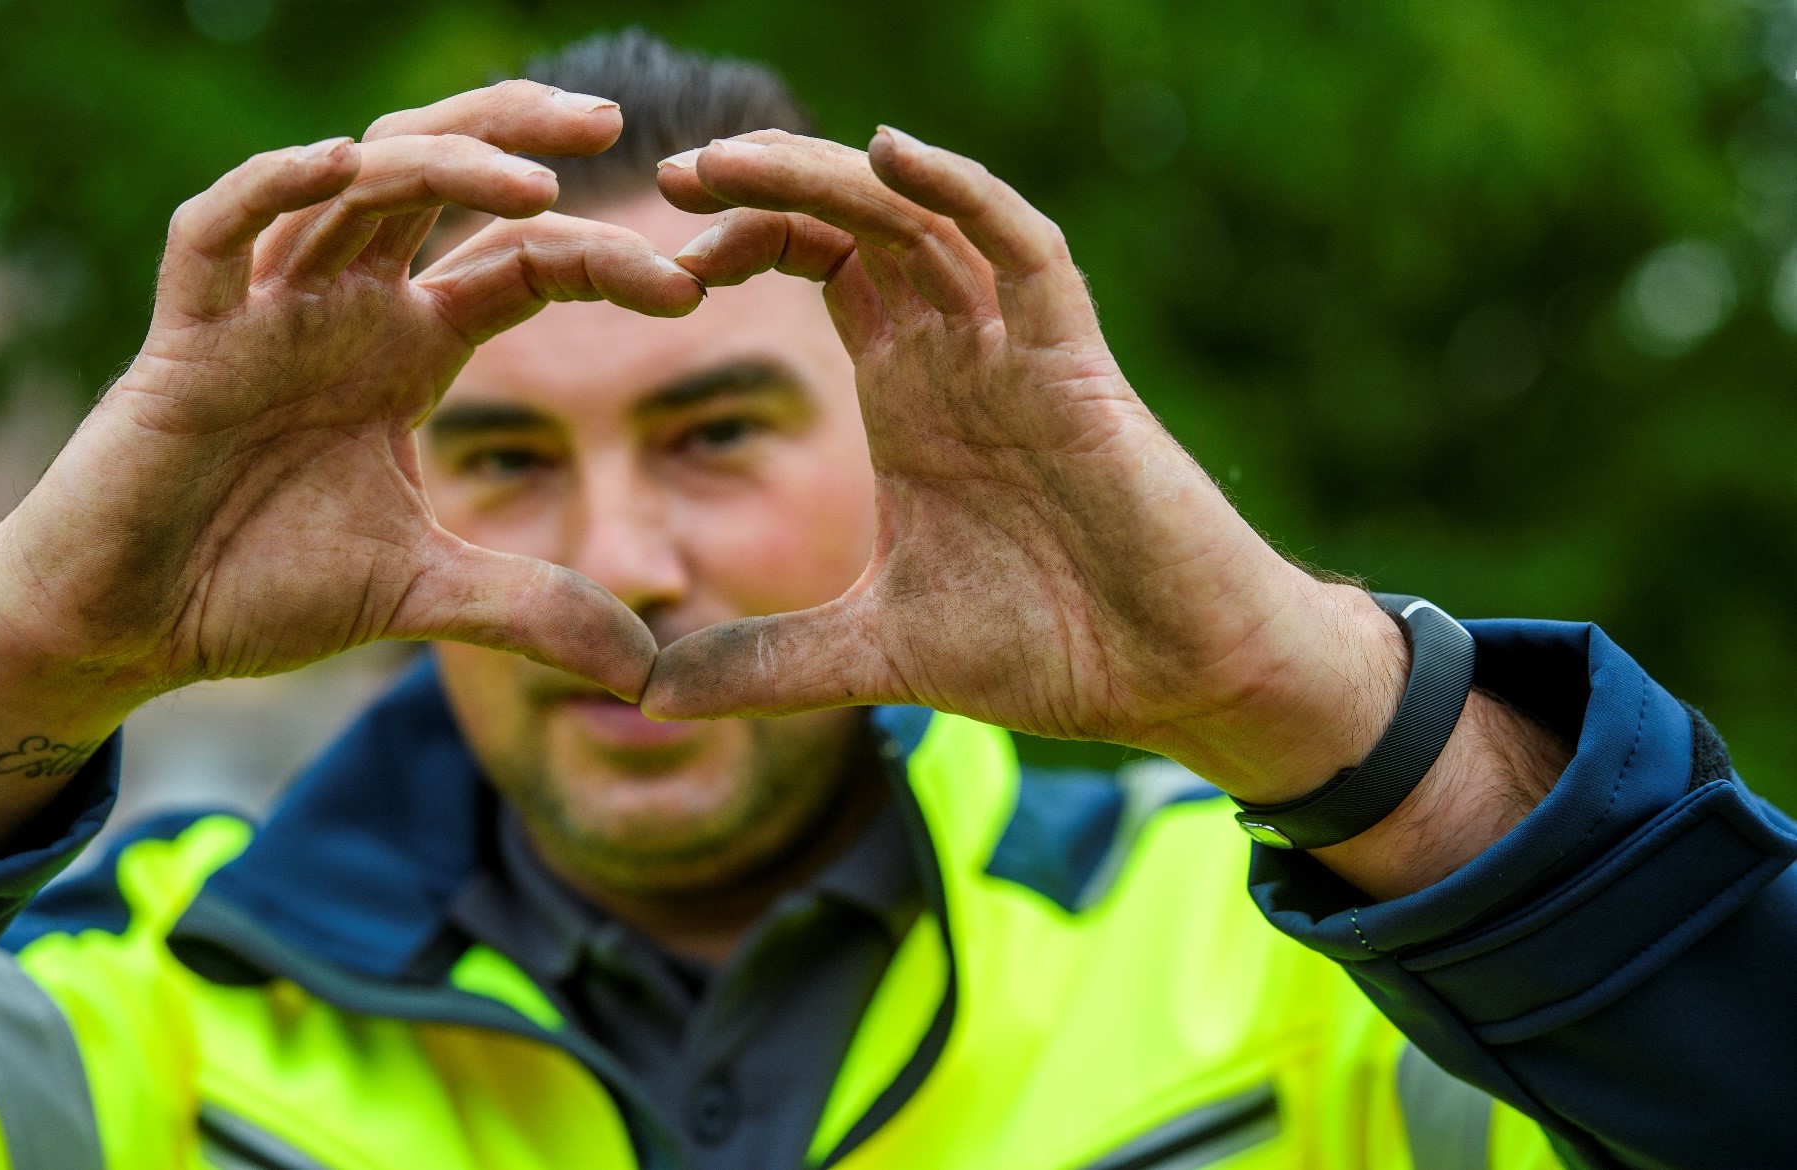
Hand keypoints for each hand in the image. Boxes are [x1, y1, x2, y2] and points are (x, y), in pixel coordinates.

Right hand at [0, 82, 702, 722]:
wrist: (134, 626)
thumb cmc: (261, 585)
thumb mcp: (426, 593)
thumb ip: (530, 611)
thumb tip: (645, 671)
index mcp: (410, 348)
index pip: (523, 264)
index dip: (603, 260)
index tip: (689, 287)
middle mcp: (347, 307)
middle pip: (440, 178)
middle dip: (520, 135)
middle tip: (612, 122)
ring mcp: (268, 310)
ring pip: (352, 185)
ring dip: (438, 162)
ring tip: (533, 176)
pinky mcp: (187, 337)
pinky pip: (220, 232)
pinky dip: (275, 189)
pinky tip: (345, 164)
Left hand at [640, 129, 1408, 803]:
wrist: (1174, 679)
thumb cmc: (1051, 648)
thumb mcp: (875, 653)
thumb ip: (769, 663)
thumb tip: (651, 697)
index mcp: (909, 395)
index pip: (819, 268)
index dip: (743, 242)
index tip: (654, 266)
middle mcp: (958, 354)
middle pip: (857, 222)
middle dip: (767, 186)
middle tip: (675, 177)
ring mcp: (1019, 352)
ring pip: (923, 219)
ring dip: (831, 178)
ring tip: (736, 159)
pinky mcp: (1078, 369)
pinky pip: (1023, 252)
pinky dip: (963, 197)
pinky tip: (890, 156)